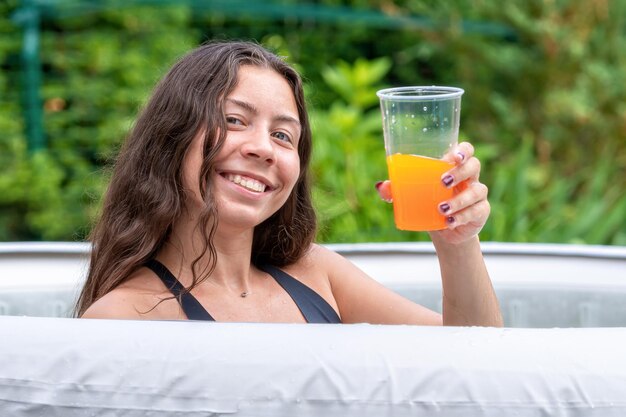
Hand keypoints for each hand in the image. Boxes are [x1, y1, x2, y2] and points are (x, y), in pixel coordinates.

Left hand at [375, 142, 489, 244]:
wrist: (444, 231)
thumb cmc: (429, 204)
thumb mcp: (413, 196)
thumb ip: (397, 190)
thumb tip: (381, 186)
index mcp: (455, 167)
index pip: (466, 150)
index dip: (463, 151)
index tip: (453, 157)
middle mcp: (470, 178)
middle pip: (474, 166)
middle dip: (460, 172)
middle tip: (443, 182)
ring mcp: (477, 195)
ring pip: (476, 191)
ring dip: (459, 200)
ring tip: (441, 209)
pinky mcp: (480, 212)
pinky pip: (477, 211)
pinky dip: (463, 216)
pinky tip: (450, 221)